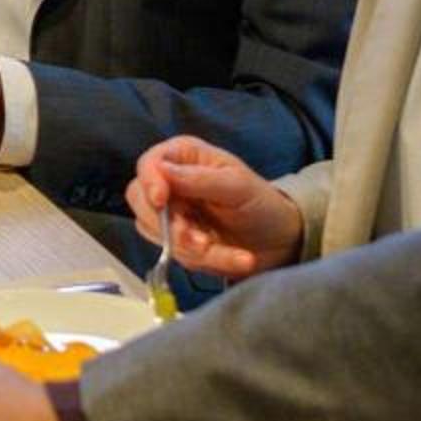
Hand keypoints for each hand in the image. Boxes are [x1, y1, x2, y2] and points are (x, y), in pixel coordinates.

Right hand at [126, 136, 305, 281]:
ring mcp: (172, 216)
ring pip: (156, 233)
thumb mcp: (238, 186)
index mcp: (184, 158)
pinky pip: (177, 255)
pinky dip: (207, 262)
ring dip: (190, 247)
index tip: (160, 200)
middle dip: (167, 224)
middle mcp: (171, 184)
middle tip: (199, 239)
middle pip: (139, 200)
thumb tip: (163, 171)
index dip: (149, 182)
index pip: (149, 165)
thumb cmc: (261, 202)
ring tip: (228, 250)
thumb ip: (200, 178)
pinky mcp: (177, 243)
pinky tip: (238, 259)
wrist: (280, 240)